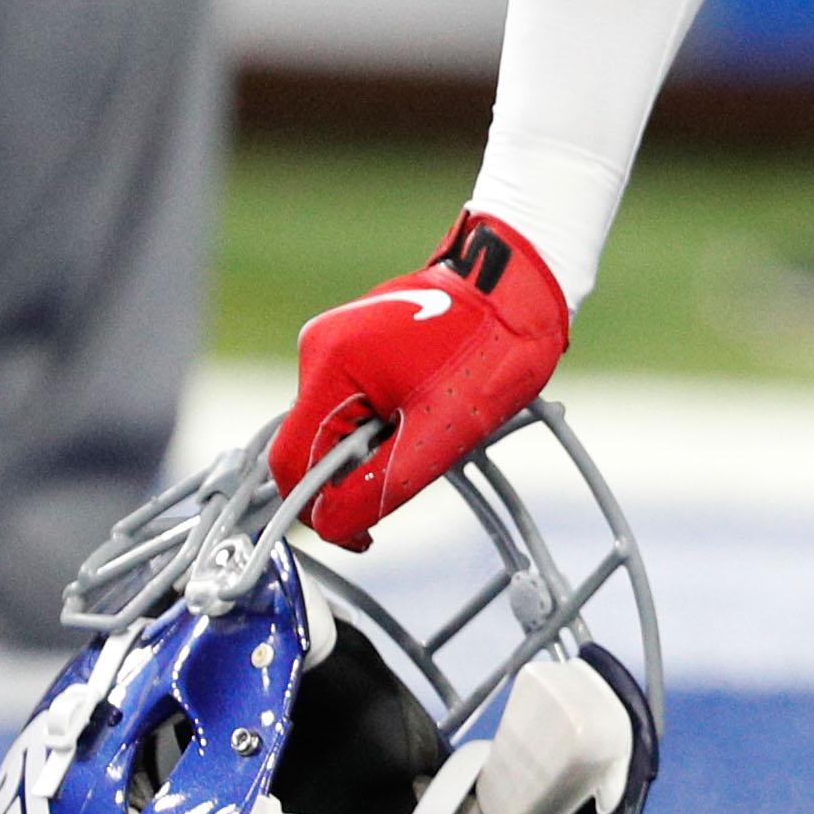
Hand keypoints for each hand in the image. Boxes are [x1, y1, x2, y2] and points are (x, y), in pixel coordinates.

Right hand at [267, 212, 570, 550]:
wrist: (523, 280)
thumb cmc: (491, 346)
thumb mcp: (440, 433)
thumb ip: (379, 487)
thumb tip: (329, 526)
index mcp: (330, 363)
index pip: (290, 462)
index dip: (317, 510)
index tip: (363, 533)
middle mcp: (321, 345)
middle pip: (315, 444)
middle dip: (359, 470)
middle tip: (422, 459)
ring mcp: (340, 338)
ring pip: (338, 425)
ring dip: (378, 444)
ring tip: (435, 420)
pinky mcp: (360, 340)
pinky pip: (357, 400)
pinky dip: (386, 419)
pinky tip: (429, 403)